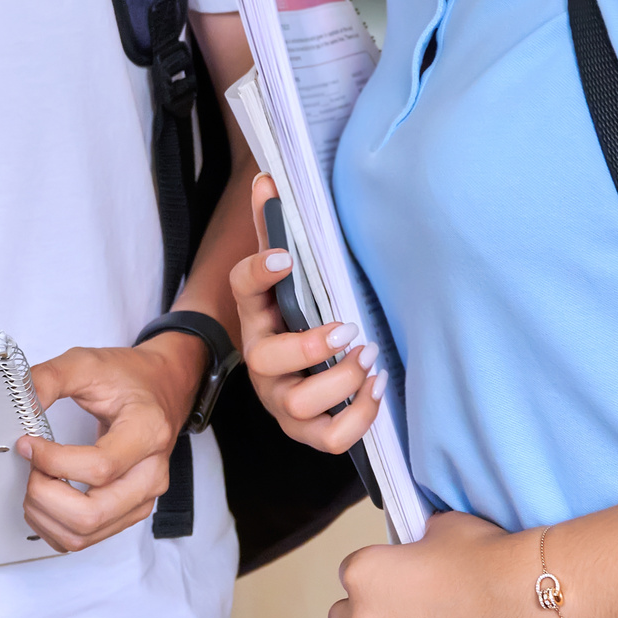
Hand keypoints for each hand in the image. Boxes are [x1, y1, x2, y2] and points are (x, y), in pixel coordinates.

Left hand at [13, 335, 205, 551]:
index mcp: (148, 432)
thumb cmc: (129, 379)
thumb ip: (49, 379)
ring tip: (35, 482)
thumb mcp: (88, 363)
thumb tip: (17, 401)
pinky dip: (54, 527)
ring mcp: (142, 499)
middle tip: (31, 468)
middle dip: (45, 496)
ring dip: (46, 515)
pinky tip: (45, 500)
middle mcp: (151, 474)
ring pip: (86, 535)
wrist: (160, 389)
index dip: (53, 462)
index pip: (99, 467)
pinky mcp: (129, 512)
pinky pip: (86, 540)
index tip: (28, 444)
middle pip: (92, 514)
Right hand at [231, 173, 382, 454]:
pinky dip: (357, 418)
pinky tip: (375, 388)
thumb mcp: (288, 273)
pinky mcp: (306, 430)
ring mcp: (280, 399)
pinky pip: (328, 438)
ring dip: (340, 382)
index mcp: (256, 314)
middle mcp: (261, 359)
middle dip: (310, 347)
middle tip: (348, 329)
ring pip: (297, 404)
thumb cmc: (298, 314)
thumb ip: (276, 227)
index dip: (259, 272)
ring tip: (370, 358)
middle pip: (266, 360)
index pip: (242, 287)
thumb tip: (268, 178)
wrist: (302, 369)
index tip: (286, 258)